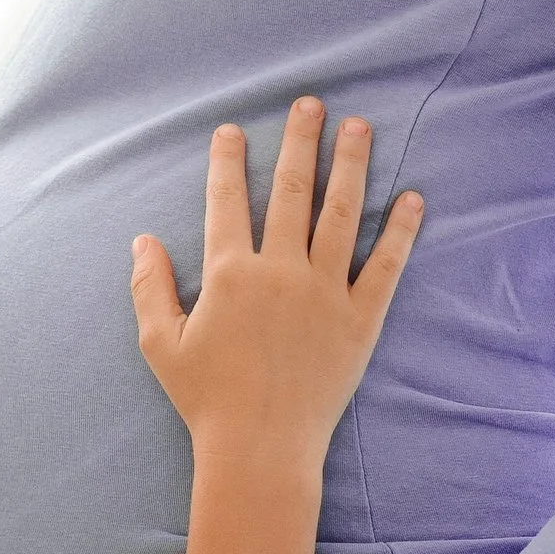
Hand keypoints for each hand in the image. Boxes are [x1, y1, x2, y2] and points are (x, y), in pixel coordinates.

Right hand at [131, 100, 421, 460]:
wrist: (260, 449)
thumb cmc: (206, 401)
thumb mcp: (161, 345)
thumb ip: (149, 289)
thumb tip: (142, 242)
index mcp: (230, 275)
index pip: (228, 202)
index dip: (229, 162)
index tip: (233, 131)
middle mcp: (281, 272)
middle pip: (293, 191)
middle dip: (300, 142)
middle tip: (311, 104)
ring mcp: (325, 293)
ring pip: (342, 214)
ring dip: (351, 165)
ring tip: (359, 128)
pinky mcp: (360, 319)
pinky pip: (386, 265)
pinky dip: (401, 231)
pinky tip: (412, 199)